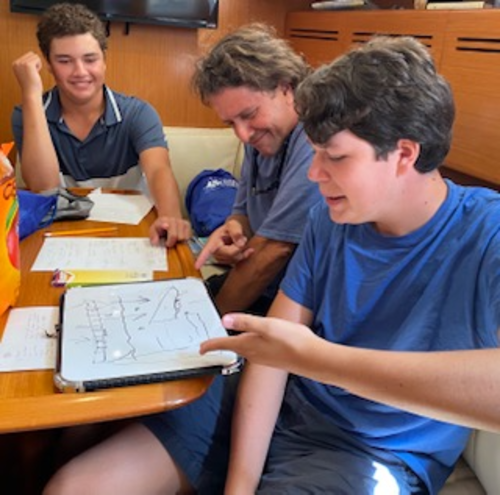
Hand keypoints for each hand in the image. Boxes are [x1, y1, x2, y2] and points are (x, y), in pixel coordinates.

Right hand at [12, 51, 43, 96]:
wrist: (31, 93)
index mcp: (15, 64)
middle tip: (33, 74)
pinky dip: (39, 66)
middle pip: (31, 54)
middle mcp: (17, 62)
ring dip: (38, 65)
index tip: (30, 74)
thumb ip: (27, 64)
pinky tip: (36, 73)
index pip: (27, 56)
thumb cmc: (31, 86)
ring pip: (35, 56)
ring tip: (34, 74)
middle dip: (35, 63)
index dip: (33, 64)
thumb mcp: (26, 73)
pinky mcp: (28, 64)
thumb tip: (34, 55)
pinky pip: (38, 59)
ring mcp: (21, 63)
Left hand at [149, 216, 190, 247]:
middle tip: (168, 242)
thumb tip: (155, 243)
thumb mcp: (153, 230)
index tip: (166, 226)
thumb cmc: (161, 226)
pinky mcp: (188, 225)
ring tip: (174, 238)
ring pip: (183, 238)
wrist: (169, 217)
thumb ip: (153, 236)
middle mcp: (174, 220)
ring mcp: (182, 222)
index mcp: (164, 221)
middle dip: (172, 242)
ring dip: (179, 241)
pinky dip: (184, 239)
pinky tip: (179, 236)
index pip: (165, 224)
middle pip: (176, 236)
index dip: (165, 225)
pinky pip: (188, 237)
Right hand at [194, 219, 253, 268]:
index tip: (196, 266)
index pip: (207, 251)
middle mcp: (215, 252)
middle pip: (230, 254)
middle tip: (241, 238)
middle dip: (238, 246)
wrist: (234, 232)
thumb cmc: (231, 228)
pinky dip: (245, 255)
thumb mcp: (233, 224)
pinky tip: (249, 250)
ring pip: (235, 258)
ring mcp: (221, 258)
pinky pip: (239, 261)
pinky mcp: (228, 262)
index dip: (201, 259)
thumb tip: (240, 243)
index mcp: (213, 242)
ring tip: (240, 240)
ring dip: (241, 249)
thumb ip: (236, 232)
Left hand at [200, 313, 316, 370]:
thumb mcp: (266, 326)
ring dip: (235, 345)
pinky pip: (255, 351)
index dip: (210, 346)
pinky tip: (257, 340)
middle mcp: (253, 354)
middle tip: (211, 344)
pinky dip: (250, 345)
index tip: (200, 349)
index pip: (223, 345)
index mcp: (248, 345)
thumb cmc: (291, 340)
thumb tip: (225, 319)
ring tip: (229, 341)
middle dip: (221, 345)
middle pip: (233, 348)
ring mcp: (264, 357)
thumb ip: (245, 322)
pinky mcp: (274, 358)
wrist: (313, 359)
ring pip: (244, 350)